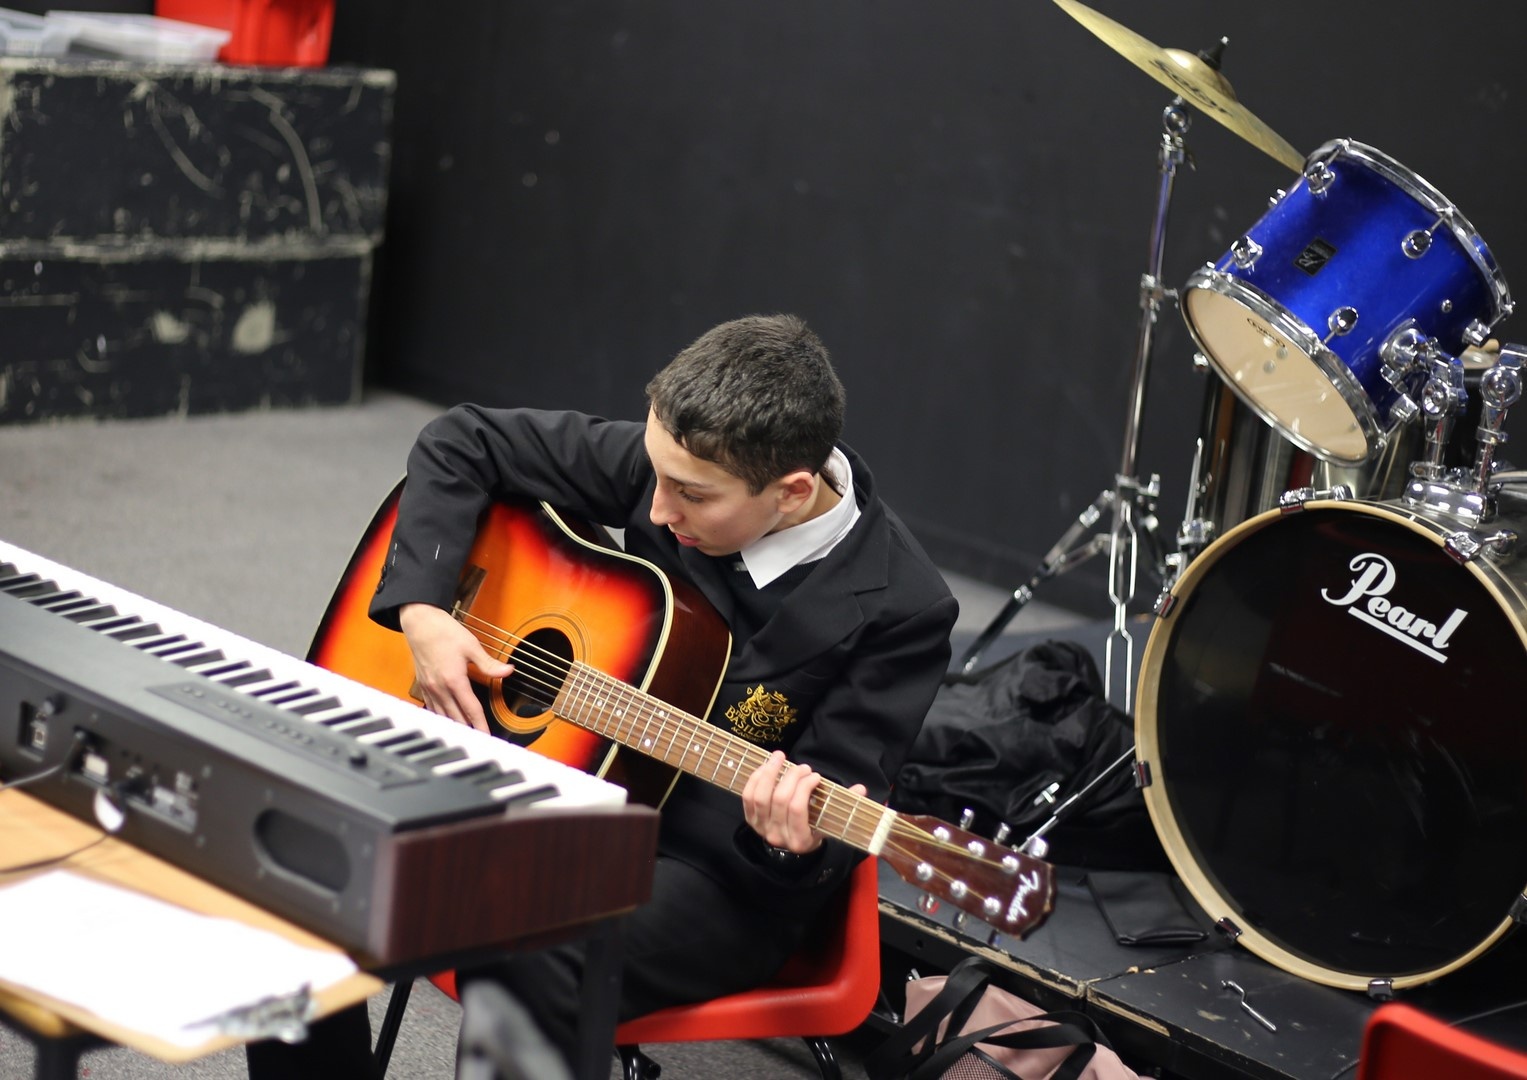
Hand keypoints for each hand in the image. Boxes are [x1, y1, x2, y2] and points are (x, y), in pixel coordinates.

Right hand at [398, 603, 513, 731]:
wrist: (419, 623)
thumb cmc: (443, 632)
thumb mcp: (471, 645)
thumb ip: (489, 663)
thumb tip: (508, 671)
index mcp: (454, 680)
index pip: (471, 710)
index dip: (481, 726)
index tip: (487, 738)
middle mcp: (440, 688)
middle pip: (456, 718)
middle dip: (468, 733)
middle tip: (479, 744)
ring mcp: (429, 688)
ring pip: (442, 717)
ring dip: (454, 728)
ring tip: (464, 739)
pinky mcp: (423, 685)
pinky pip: (432, 709)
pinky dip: (441, 718)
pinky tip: (447, 722)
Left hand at [741, 750, 866, 854]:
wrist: (793, 845)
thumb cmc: (815, 828)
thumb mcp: (831, 821)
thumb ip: (846, 805)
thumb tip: (861, 789)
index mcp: (799, 840)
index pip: (797, 809)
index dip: (804, 787)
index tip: (815, 776)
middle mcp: (777, 836)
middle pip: (779, 799)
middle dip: (792, 777)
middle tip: (803, 767)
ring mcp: (761, 828)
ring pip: (760, 796)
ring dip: (770, 772)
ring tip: (780, 756)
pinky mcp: (750, 820)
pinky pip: (748, 796)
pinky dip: (756, 778)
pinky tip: (767, 766)